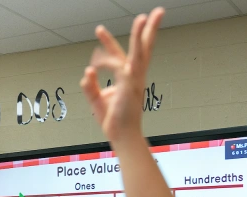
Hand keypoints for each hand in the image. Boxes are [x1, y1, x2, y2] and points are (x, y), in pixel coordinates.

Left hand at [80, 9, 163, 143]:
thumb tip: (87, 73)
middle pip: (144, 47)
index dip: (108, 41)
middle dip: (148, 29)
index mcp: (126, 76)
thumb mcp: (96, 100)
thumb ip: (91, 86)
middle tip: (159, 11)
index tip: (98, 29)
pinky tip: (96, 63)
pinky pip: (119, 67)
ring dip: (140, 35)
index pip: (119, 54)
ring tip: (142, 18)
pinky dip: (107, 62)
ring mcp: (134, 80)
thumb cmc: (113, 119)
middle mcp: (133, 75)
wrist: (121, 135)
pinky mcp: (129, 86)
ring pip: (139, 52)